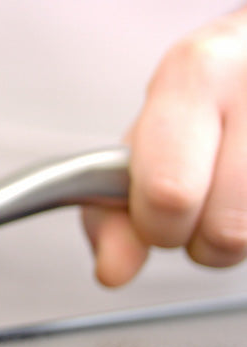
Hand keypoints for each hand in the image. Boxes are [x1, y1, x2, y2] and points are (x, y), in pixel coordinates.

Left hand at [83, 6, 246, 286]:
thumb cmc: (207, 92)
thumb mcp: (149, 130)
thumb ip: (114, 202)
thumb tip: (112, 270)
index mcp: (196, 77)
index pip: (168, 191)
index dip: (154, 224)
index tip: (151, 214)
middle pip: (226, 230)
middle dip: (198, 240)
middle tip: (194, 208)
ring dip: (234, 237)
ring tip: (229, 192)